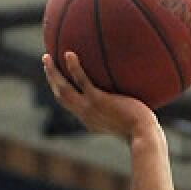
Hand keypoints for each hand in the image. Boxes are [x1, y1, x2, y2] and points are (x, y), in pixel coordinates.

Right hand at [42, 52, 156, 140]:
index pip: (72, 105)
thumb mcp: (131, 120)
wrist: (143, 135)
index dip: (62, 92)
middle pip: (60, 96)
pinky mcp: (97, 101)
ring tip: (47, 57)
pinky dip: (73, 68)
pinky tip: (69, 54)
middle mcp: (85, 115)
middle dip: (51, 79)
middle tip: (46, 63)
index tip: (59, 80)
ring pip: (63, 89)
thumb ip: (127, 108)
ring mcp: (89, 108)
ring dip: (52, 73)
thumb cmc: (143, 129)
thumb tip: (135, 99)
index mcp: (90, 120)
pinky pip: (81, 81)